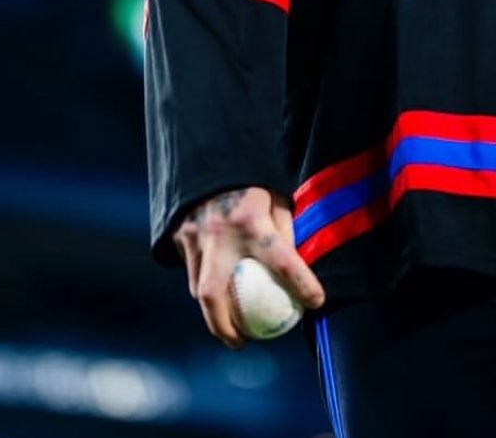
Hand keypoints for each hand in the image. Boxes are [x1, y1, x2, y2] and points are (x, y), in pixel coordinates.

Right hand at [173, 185, 324, 346]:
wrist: (210, 153)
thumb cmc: (252, 179)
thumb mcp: (277, 196)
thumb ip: (285, 229)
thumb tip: (296, 264)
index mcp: (253, 219)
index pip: (283, 261)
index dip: (303, 285)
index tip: (316, 303)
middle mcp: (221, 232)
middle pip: (215, 294)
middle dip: (224, 326)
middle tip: (242, 342)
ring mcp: (195, 236)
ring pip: (198, 288)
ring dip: (212, 313)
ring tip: (228, 328)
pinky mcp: (179, 235)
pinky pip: (189, 271)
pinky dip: (202, 289)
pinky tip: (215, 299)